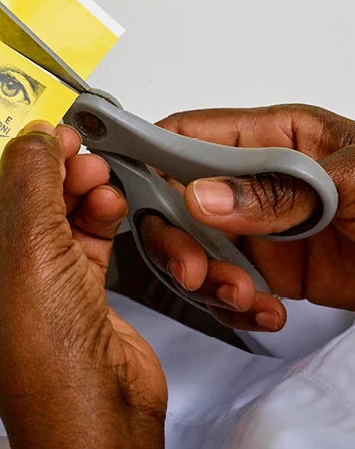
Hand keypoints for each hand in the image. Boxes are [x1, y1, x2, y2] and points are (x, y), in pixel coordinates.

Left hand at [0, 121, 166, 448]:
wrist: (99, 420)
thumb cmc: (42, 355)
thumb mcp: (27, 245)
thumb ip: (29, 177)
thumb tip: (31, 134)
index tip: (17, 125)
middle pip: (3, 196)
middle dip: (37, 167)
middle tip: (66, 143)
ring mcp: (26, 284)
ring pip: (44, 214)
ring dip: (71, 188)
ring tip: (94, 172)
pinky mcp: (70, 293)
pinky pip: (77, 238)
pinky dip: (93, 216)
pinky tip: (109, 203)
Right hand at [156, 104, 354, 331]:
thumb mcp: (353, 184)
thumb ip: (276, 192)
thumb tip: (200, 196)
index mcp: (274, 136)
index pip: (189, 135)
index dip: (147, 153)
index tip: (117, 180)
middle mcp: (257, 180)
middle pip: (179, 199)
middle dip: (175, 236)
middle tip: (193, 268)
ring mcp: (264, 229)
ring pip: (198, 248)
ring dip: (207, 280)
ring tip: (246, 298)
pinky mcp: (276, 272)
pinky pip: (229, 287)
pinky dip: (236, 307)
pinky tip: (267, 314)